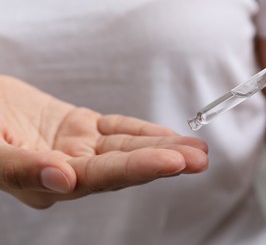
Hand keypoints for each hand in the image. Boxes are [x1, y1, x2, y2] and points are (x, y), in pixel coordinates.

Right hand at [0, 75, 207, 207]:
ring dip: (161, 146)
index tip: (174, 162)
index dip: (139, 168)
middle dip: (164, 161)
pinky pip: (117, 128)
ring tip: (196, 149)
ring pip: (127, 146)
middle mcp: (69, 169)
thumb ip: (22, 168)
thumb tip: (62, 179)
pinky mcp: (81, 127)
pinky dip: (143, 130)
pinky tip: (167, 135)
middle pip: (124, 166)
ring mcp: (78, 147)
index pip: (102, 177)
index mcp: (47, 183)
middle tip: (199, 159)